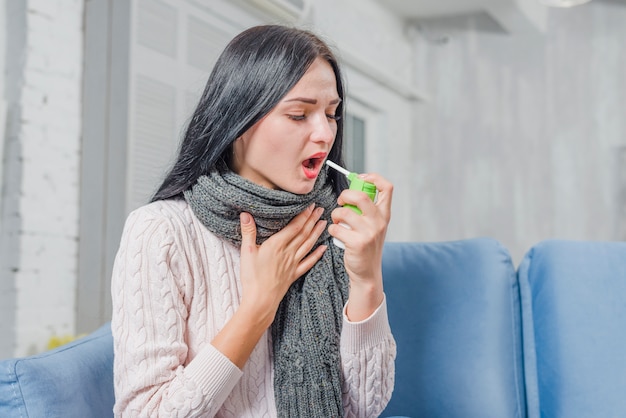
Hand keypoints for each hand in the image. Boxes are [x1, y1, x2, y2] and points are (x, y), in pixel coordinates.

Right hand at [238, 204, 327, 325]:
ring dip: (317, 232)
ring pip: (308, 245)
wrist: (260, 300)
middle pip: (304, 233)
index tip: (310, 205)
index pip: (294, 226)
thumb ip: (248, 232)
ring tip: (324, 222)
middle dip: (313, 220)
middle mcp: (288, 252)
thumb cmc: (252, 277)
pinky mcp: (294, 274)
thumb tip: (246, 214)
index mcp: (277, 245)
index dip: (303, 215)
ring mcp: (293, 264)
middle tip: (321, 209)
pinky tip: (324, 248)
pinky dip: (317, 254)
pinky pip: (309, 262)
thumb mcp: (246, 252)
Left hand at [328, 173, 392, 319]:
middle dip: (346, 195)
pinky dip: (332, 229)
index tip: (360, 178)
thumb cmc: (367, 246)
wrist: (367, 273)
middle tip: (341, 201)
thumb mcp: (373, 226)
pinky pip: (337, 228)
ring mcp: (369, 233)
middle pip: (362, 195)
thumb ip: (367, 209)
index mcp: (384, 214)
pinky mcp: (357, 243)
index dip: (373, 177)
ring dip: (335, 215)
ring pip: (345, 212)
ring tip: (337, 221)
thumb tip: (351, 190)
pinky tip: (336, 233)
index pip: (387, 187)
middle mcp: (380, 222)